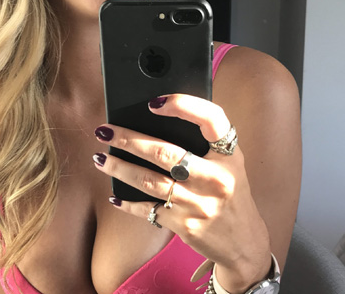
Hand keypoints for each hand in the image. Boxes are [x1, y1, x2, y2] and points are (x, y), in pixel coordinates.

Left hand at [93, 94, 271, 292]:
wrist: (244, 242)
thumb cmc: (229, 190)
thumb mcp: (228, 162)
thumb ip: (204, 141)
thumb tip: (156, 115)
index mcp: (229, 155)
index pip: (211, 120)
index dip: (183, 105)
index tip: (153, 102)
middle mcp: (216, 179)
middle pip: (165, 153)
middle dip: (128, 140)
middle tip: (104, 131)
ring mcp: (199, 205)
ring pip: (150, 181)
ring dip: (120, 168)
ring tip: (100, 158)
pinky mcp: (185, 226)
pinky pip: (149, 211)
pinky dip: (128, 202)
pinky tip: (114, 195)